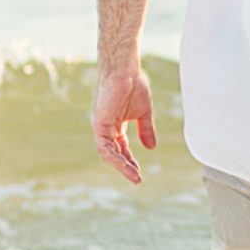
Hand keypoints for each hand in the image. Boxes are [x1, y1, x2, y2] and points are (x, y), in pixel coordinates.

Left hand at [92, 61, 156, 183]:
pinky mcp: (99, 125)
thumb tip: (151, 148)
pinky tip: (127, 165)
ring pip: (109, 154)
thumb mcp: (144, 113)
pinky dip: (116, 158)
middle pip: (114, 153)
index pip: (122, 148)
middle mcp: (106, 127)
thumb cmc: (134, 85)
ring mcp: (101, 127)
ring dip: (122, 166)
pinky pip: (105, 147)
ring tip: (135, 176)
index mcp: (116, 124)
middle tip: (137, 178)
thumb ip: (146, 130)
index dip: (130, 160)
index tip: (139, 172)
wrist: (126, 71)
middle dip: (126, 166)